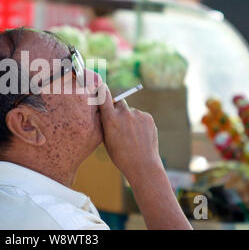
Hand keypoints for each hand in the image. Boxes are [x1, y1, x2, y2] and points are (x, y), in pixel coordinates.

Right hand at [97, 83, 191, 228]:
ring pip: (131, 111)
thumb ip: (105, 123)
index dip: (101, 89)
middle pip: (119, 102)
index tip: (100, 85)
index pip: (104, 96)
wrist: (143, 165)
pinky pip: (141, 116)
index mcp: (110, 119)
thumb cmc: (120, 155)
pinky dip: (140, 123)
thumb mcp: (106, 139)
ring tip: (132, 136)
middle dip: (118, 108)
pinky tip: (140, 136)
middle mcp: (124, 114)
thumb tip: (104, 111)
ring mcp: (138, 115)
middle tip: (119, 122)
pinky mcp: (148, 117)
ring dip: (130, 118)